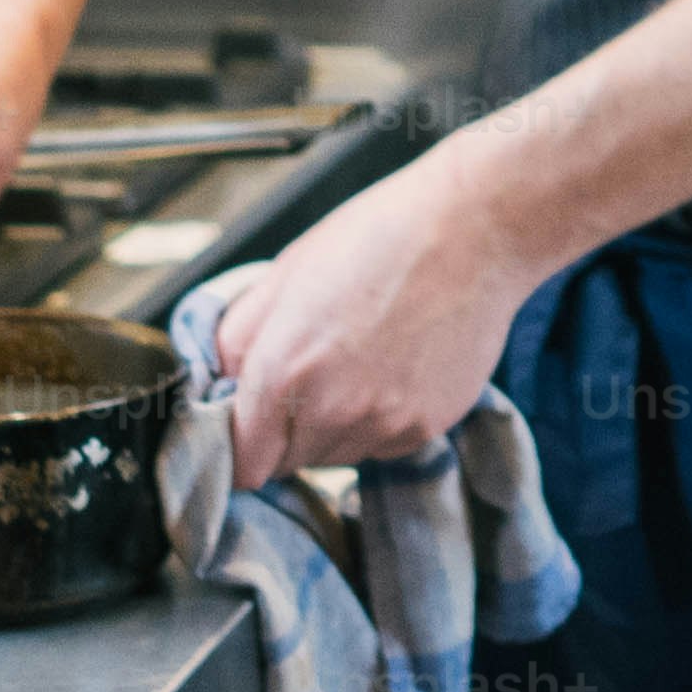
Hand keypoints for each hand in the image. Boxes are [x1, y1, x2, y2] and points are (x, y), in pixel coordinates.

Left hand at [209, 156, 538, 481]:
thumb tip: (216, 382)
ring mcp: (382, 424)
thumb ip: (236, 337)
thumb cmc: (379, 235)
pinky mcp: (424, 428)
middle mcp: (329, 410)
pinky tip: (393, 366)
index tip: (244, 427)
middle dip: (284, 430)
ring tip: (357, 360)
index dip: (237, 447)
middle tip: (310, 371)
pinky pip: (379, 444)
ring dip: (331, 425)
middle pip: (285, 462)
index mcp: (281, 370)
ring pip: (334, 454)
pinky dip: (377, 420)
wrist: (475, 229)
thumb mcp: (286, 272)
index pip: (239, 463)